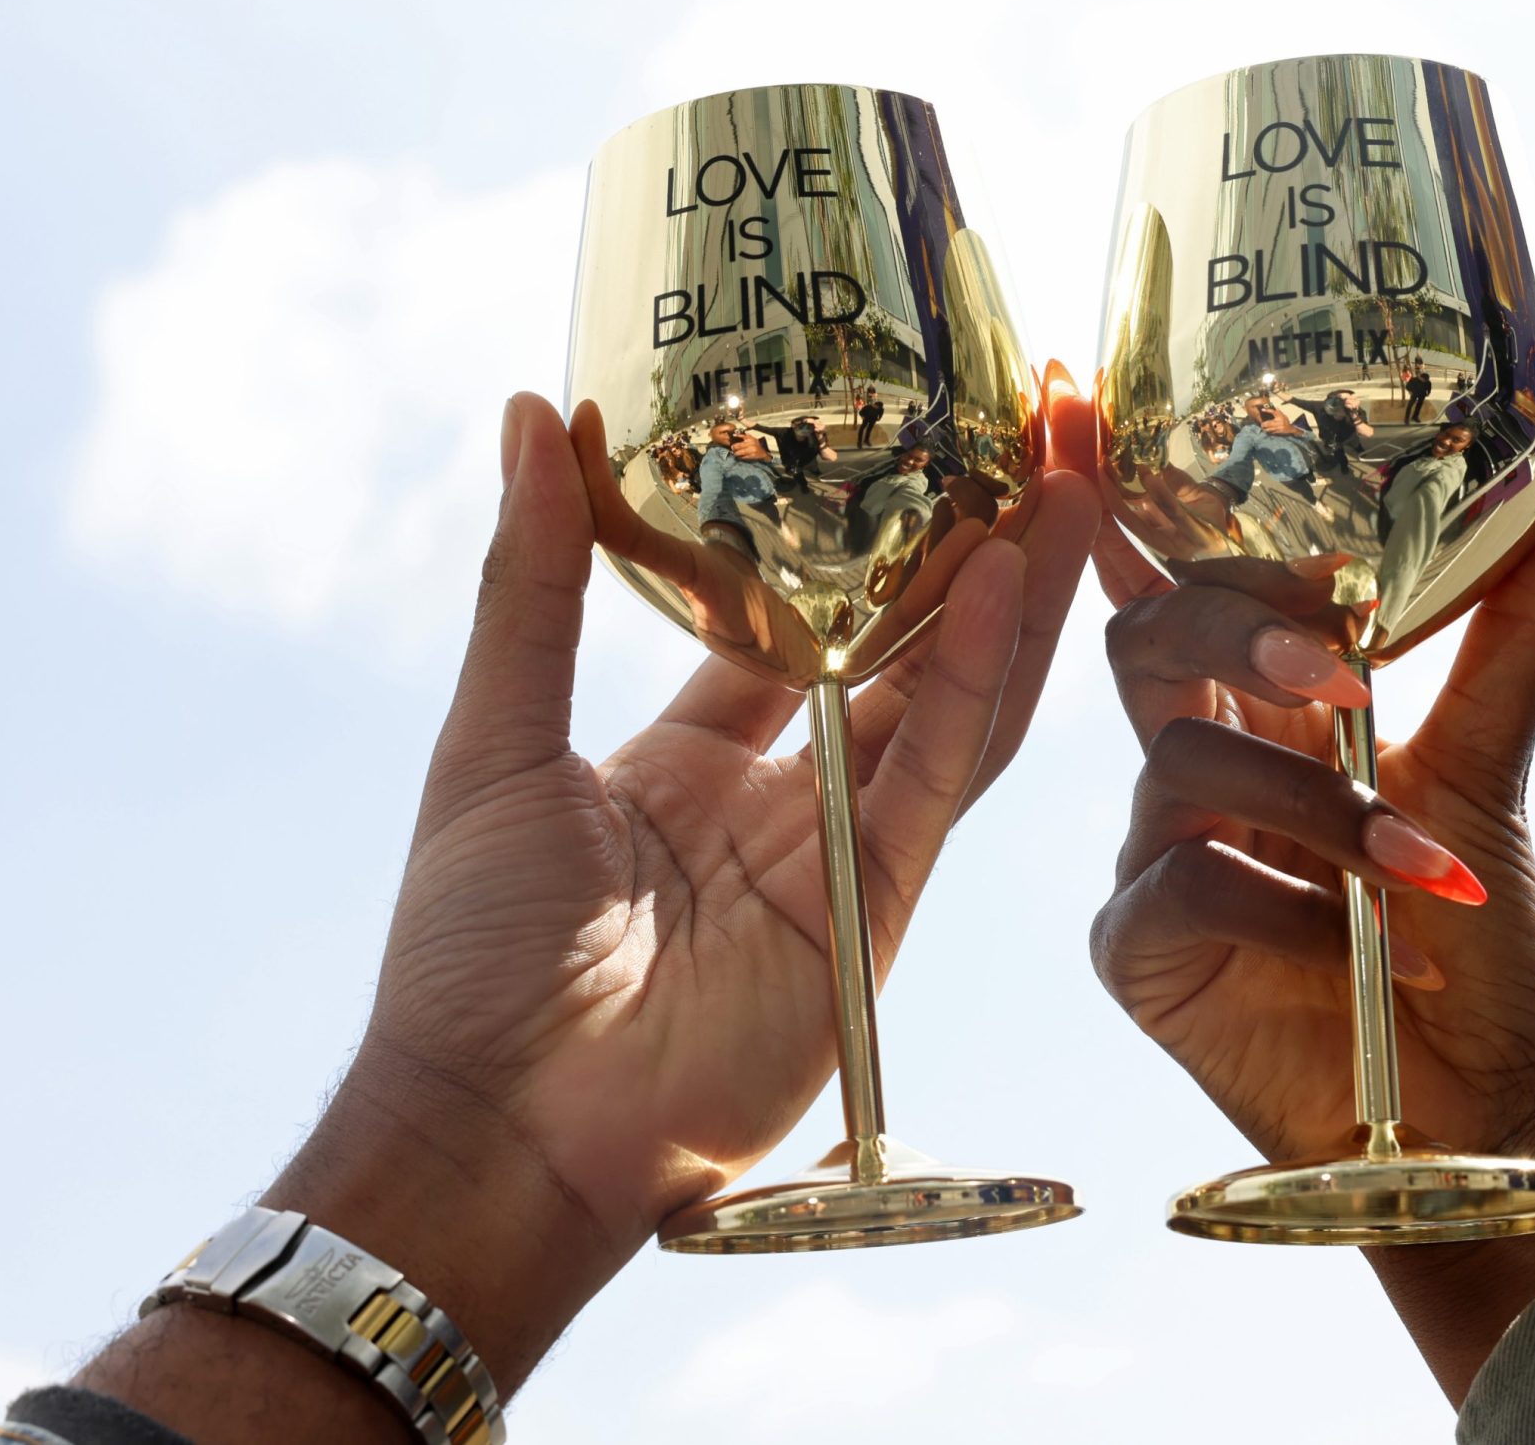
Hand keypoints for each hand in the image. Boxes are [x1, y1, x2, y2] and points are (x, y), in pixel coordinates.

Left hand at [83, 380, 1097, 1443]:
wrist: (497, 1122)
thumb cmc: (471, 954)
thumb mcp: (494, 736)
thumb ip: (534, 582)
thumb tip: (529, 413)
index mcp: (687, 761)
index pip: (794, 624)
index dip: (854, 536)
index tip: (902, 433)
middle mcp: (780, 805)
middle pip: (901, 652)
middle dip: (969, 547)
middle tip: (1032, 429)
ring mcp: (840, 861)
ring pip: (949, 703)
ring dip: (1010, 596)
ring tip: (1064, 476)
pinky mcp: (876, 916)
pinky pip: (938, 783)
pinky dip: (974, 684)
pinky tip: (1002, 584)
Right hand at [1077, 427, 1534, 1402]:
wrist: (1481, 1109)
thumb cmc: (1478, 946)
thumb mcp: (1495, 760)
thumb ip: (1530, 613)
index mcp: (1262, 702)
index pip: (1173, 572)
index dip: (1115, 496)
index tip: (1076, 404)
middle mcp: (1196, 760)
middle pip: (1149, 635)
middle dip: (1236, 632)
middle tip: (1347, 676)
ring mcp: (1154, 851)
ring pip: (1176, 760)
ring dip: (1314, 807)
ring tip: (1419, 874)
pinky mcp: (1138, 946)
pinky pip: (1171, 877)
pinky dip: (1276, 900)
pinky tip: (1342, 953)